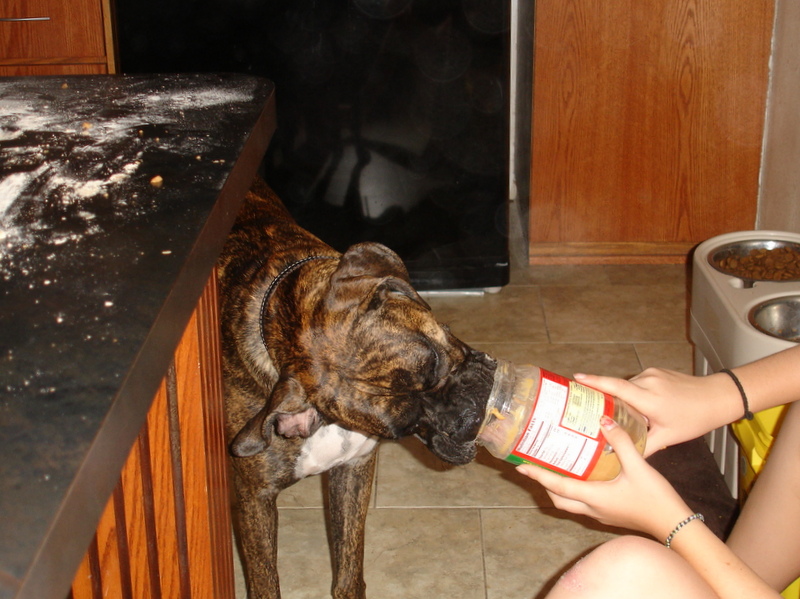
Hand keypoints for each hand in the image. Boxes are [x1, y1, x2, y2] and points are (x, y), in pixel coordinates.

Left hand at [516, 416, 692, 540]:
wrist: (675, 526)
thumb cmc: (656, 498)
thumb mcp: (639, 466)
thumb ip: (621, 442)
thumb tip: (604, 420)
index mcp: (594, 497)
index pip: (558, 486)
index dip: (538, 475)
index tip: (522, 466)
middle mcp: (593, 508)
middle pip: (558, 499)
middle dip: (544, 484)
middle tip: (535, 466)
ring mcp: (601, 515)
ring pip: (570, 504)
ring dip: (558, 489)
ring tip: (554, 469)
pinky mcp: (610, 515)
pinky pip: (583, 504)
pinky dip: (574, 492)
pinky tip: (582, 477)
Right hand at [573, 369, 737, 454]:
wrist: (718, 397)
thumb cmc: (694, 418)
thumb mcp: (668, 437)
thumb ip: (643, 446)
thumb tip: (622, 456)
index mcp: (649, 399)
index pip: (617, 387)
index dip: (595, 382)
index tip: (577, 378)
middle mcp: (648, 382)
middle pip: (617, 387)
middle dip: (603, 396)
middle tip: (585, 405)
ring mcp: (652, 374)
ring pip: (628, 385)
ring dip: (621, 397)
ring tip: (615, 412)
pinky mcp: (657, 372)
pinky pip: (637, 382)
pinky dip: (633, 393)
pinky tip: (636, 406)